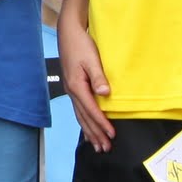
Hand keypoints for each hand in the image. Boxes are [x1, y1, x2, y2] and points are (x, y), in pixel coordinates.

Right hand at [56, 13, 113, 150]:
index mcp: (77, 86)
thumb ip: (98, 77)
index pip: (91, 110)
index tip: (112, 135)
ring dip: (89, 131)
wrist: (68, 33)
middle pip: (84, 117)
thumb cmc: (81, 44)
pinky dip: (84, 121)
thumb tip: (105, 94)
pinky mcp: (73, 87)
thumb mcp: (92, 59)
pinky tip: (87, 128)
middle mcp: (72, 91)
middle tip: (104, 148)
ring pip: (80, 116)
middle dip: (95, 134)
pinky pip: (78, 110)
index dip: (102, 124)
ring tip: (96, 145)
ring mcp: (71, 90)